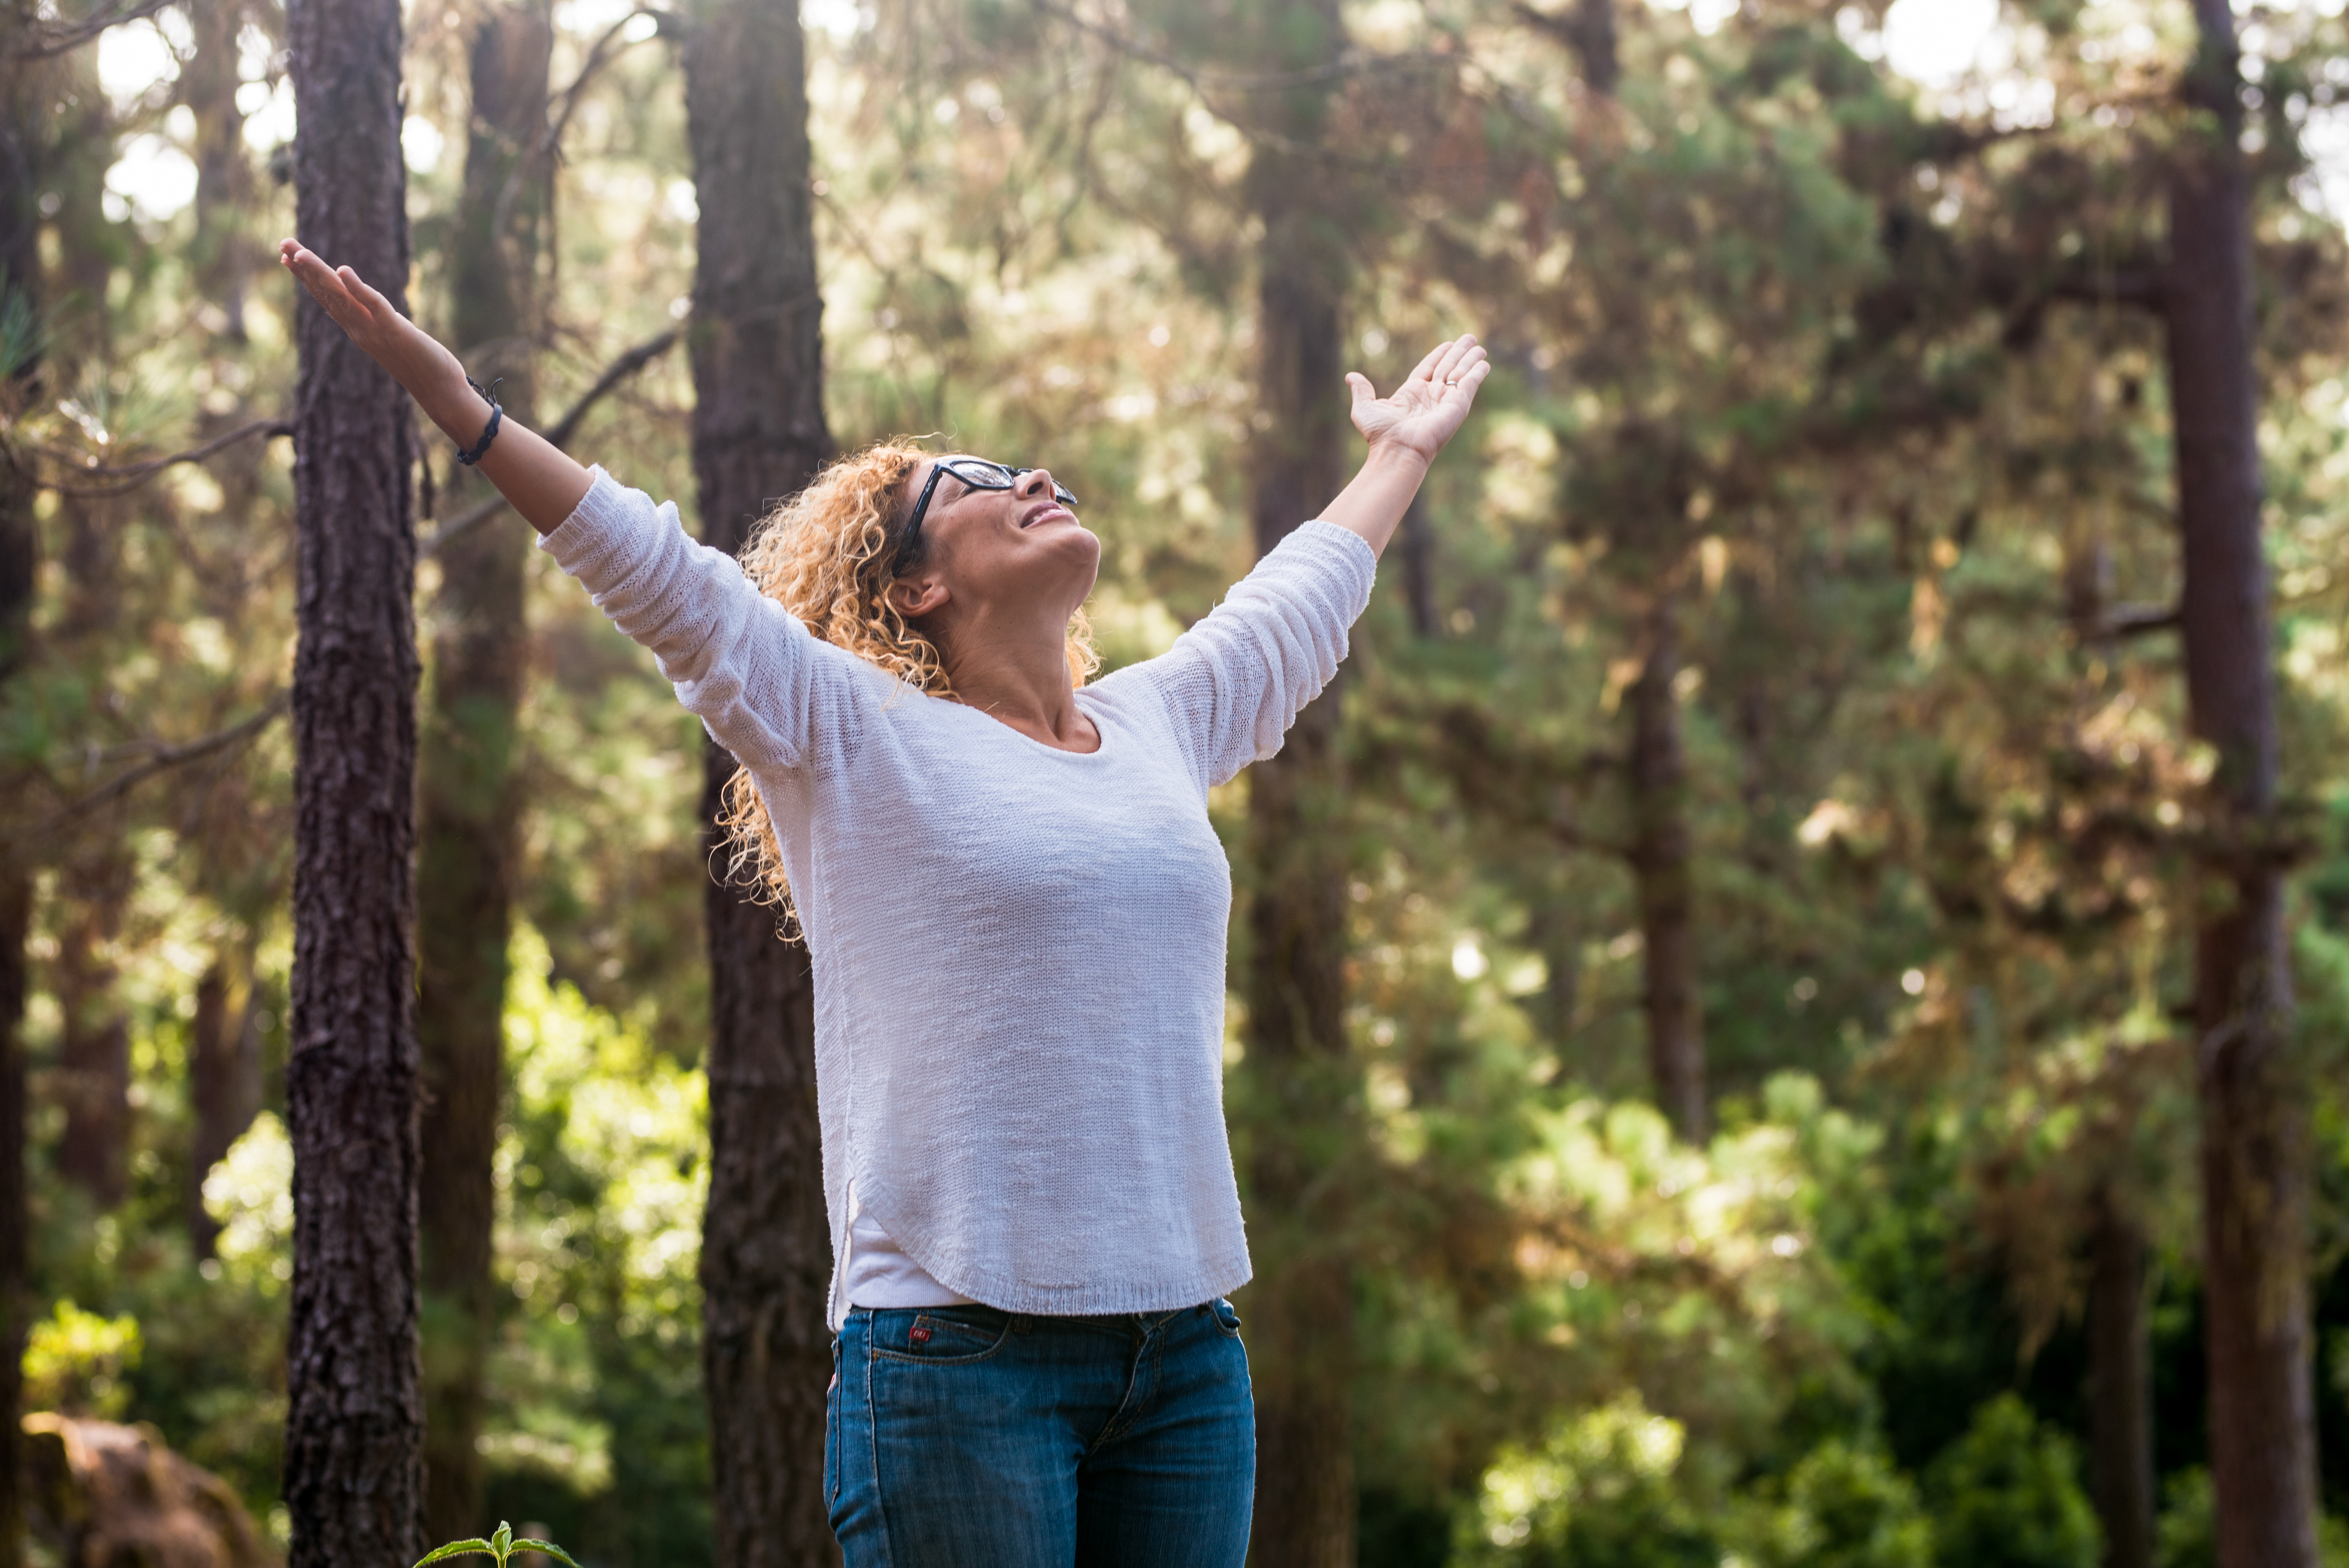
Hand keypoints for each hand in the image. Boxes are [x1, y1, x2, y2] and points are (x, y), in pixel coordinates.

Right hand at [278, 239, 465, 404]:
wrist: (441, 391)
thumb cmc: (422, 364)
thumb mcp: (391, 336)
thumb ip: (376, 321)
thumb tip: (367, 305)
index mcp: (358, 328)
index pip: (327, 298)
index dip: (306, 277)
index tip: (286, 257)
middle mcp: (360, 329)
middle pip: (327, 294)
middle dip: (305, 268)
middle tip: (283, 244)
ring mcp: (375, 331)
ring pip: (342, 298)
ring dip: (320, 274)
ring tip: (301, 253)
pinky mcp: (396, 332)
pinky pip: (374, 307)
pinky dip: (357, 288)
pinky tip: (342, 270)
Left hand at [1346, 334, 1490, 463]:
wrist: (1398, 449)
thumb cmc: (1381, 434)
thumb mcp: (1364, 409)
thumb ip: (1361, 391)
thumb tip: (1350, 376)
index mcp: (1411, 393)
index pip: (1428, 368)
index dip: (1438, 355)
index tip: (1448, 344)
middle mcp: (1431, 396)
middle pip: (1447, 367)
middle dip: (1458, 352)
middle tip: (1470, 338)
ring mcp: (1445, 400)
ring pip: (1460, 373)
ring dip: (1470, 358)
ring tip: (1479, 345)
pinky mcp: (1458, 405)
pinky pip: (1470, 384)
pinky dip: (1477, 373)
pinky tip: (1483, 363)